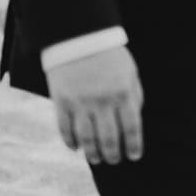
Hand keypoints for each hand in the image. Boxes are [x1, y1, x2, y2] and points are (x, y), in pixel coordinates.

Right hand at [44, 45, 144, 164]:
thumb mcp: (129, 71)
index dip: (133, 146)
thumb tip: (134, 121)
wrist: (78, 35)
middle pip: (109, 139)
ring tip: (96, 159)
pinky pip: (65, 129)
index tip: (133, 157)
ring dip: (92, 154)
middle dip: (113, 155)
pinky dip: (70, 142)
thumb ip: (134, 96)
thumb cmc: (109, 55)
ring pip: (87, 139)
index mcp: (123, 93)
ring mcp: (80, 102)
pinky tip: (75, 148)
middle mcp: (102, 100)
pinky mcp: (61, 100)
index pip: (131, 128)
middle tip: (114, 160)